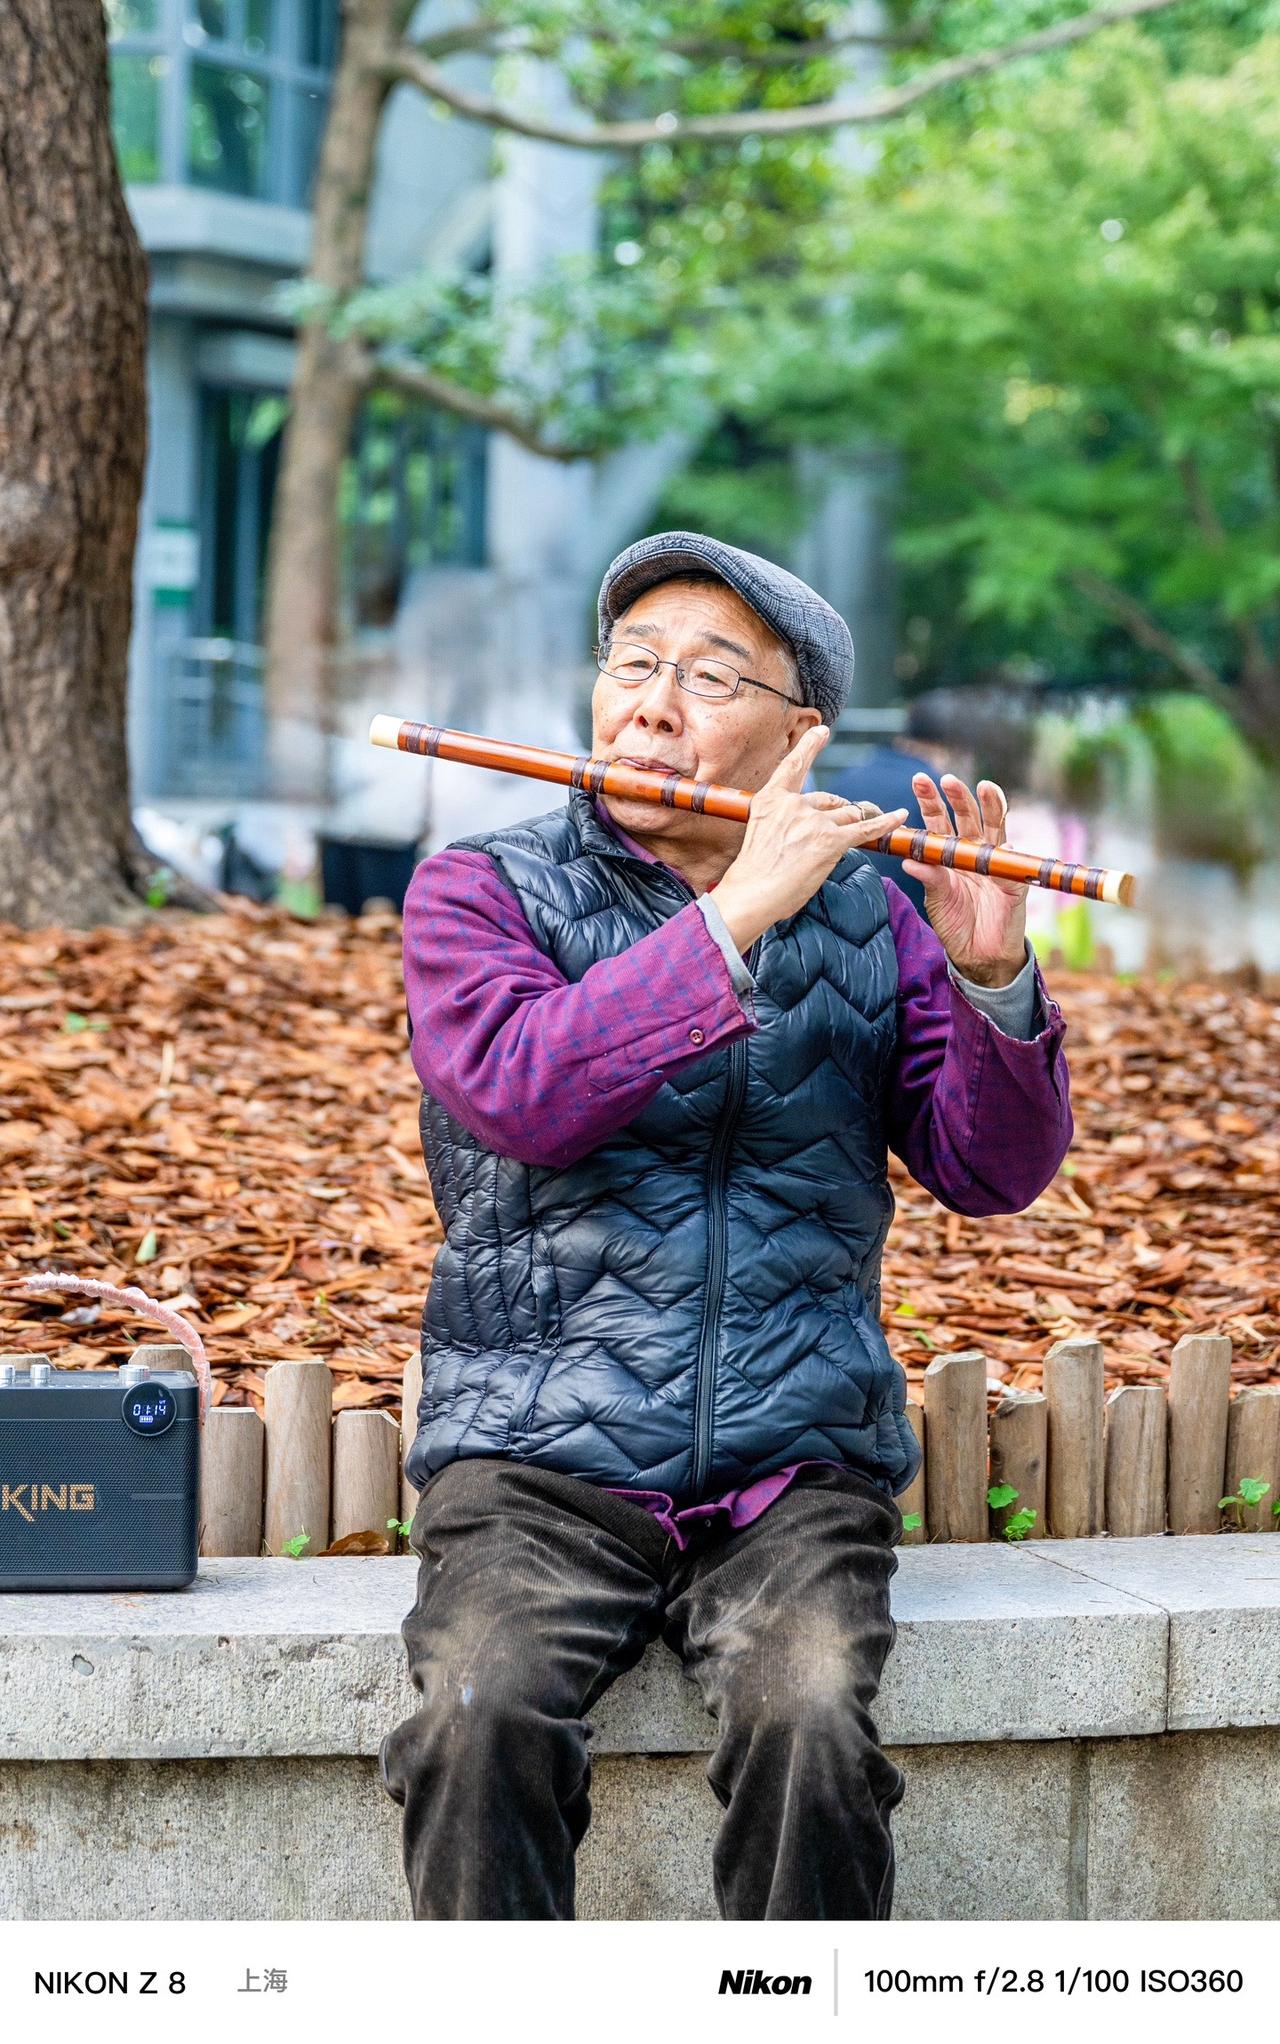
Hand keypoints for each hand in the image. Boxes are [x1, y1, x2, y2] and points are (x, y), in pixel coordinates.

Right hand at [709, 726, 908, 950]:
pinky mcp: (831, 841)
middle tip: (825, 838)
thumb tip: (807, 824)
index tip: (822, 730)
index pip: (794, 765)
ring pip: (847, 817)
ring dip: (848, 830)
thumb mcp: (760, 832)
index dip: (810, 746)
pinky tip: (900, 816)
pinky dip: (886, 823)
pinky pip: (866, 829)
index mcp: (771, 799)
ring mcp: (814, 822)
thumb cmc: (753, 872)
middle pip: (830, 801)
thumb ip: (782, 820)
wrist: (752, 894)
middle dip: (835, 817)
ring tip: (832, 850)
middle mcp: (794, 804)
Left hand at [902, 772, 1029, 985]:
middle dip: (957, 796)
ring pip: (994, 828)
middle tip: (946, 779)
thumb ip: (929, 878)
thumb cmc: (955, 923)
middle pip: (966, 816)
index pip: (939, 821)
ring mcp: (995, 863)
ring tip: (983, 787)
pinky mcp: (1014, 881)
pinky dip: (1002, 853)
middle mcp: (973, 852)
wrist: (978, 954)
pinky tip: (1000, 841)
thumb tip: (909, 861)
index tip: (919, 780)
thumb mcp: (937, 900)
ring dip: (990, 807)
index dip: (931, 801)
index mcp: (950, 853)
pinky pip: (1009, 863)